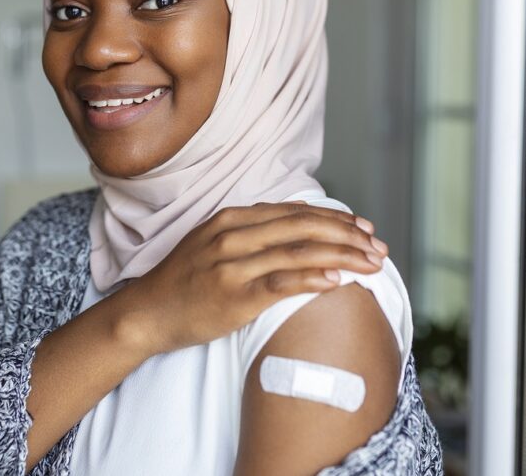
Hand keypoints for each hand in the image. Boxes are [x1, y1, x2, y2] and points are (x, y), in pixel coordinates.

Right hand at [117, 202, 388, 355]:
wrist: (146, 313)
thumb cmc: (183, 282)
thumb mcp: (212, 242)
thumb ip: (251, 232)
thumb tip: (296, 224)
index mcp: (231, 218)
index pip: (294, 212)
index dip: (334, 219)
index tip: (365, 228)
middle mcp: (233, 235)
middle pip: (303, 227)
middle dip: (347, 235)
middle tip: (378, 246)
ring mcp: (232, 264)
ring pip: (298, 252)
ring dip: (342, 256)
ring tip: (372, 263)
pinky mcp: (233, 295)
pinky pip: (281, 282)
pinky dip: (312, 278)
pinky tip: (337, 280)